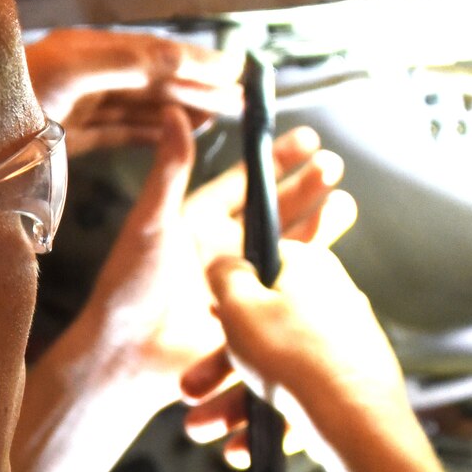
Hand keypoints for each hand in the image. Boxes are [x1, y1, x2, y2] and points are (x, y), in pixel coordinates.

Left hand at [24, 29, 240, 156]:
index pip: (152, 55)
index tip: (233, 71)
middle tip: (240, 99)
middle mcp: (81, 72)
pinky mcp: (63, 134)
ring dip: (179, 108)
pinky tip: (173, 133)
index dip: (194, 62)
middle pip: (150, 77)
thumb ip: (123, 62)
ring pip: (137, 103)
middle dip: (196, 86)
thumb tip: (174, 53)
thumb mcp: (68, 74)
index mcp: (83, 52)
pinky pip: (115, 127)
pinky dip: (148, 129)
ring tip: (218, 116)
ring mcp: (72, 103)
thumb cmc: (0, 103)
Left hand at [80, 108, 355, 412]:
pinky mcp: (255, 318)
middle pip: (275, 211)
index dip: (277, 160)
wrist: (127, 359)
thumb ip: (169, 171)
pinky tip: (335, 262)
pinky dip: (315, 276)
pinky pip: (291, 293)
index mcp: (198, 223)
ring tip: (343, 203)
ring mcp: (242, 285)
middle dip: (306, 189)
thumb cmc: (127, 290)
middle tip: (333, 166)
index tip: (308, 137)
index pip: (246, 183)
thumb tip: (173, 112)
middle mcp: (224, 250)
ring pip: (291, 248)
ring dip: (317, 226)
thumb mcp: (151, 223)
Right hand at [179, 242, 419, 466]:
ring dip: (232, 404)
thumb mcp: (239, 305)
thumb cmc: (295, 358)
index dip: (230, 292)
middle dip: (217, 369)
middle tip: (189, 391)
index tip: (208, 314)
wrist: (357, 422)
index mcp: (310, 269)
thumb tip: (224, 263)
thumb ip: (224, 275)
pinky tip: (242, 449)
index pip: (263, 267)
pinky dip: (269, 423)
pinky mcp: (350, 388)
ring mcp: (343, 347)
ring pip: (276, 372)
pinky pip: (300, 400)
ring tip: (202, 430)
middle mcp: (332, 303)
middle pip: (262, 331)